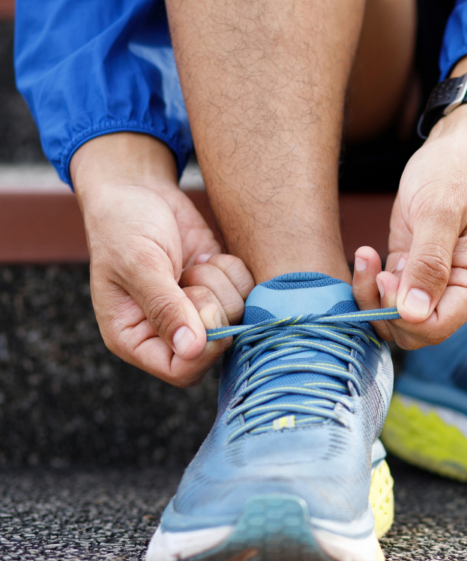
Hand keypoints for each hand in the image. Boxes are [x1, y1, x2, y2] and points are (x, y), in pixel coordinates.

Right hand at [72, 134, 254, 386]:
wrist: (139, 190)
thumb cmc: (123, 226)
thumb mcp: (139, 264)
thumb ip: (165, 307)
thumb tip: (191, 350)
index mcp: (135, 338)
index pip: (181, 370)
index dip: (204, 349)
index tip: (206, 310)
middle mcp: (170, 331)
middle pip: (217, 345)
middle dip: (212, 306)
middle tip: (189, 276)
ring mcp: (199, 310)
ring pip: (238, 316)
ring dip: (222, 284)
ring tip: (194, 263)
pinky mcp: (222, 288)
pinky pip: (249, 292)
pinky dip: (235, 272)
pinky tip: (210, 256)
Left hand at [350, 101, 466, 347]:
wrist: (458, 147)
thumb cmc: (456, 171)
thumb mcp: (439, 212)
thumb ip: (428, 264)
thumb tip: (413, 315)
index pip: (437, 327)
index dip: (404, 315)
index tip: (387, 277)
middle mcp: (460, 289)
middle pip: (415, 330)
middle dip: (385, 307)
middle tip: (374, 267)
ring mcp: (436, 282)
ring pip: (398, 317)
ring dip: (373, 296)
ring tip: (366, 256)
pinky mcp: (414, 270)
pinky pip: (389, 296)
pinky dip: (371, 282)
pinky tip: (366, 253)